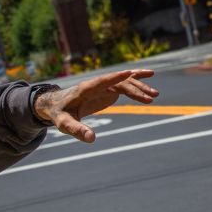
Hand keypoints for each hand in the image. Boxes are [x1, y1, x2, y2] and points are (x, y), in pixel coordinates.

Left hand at [34, 69, 158, 142]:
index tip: (129, 73)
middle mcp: (95, 85)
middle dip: (134, 89)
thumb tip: (92, 139)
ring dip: (139, 87)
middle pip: (117, 84)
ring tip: (155, 96)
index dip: (113, 78)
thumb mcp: (64, 124)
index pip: (100, 82)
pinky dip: (136, 79)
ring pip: (123, 83)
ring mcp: (102, 85)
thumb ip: (76, 130)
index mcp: (84, 90)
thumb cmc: (59, 113)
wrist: (56, 104)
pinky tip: (151, 75)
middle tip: (150, 98)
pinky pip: (123, 82)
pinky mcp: (107, 88)